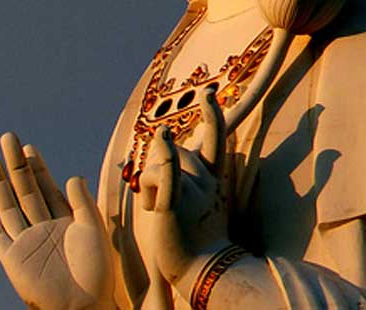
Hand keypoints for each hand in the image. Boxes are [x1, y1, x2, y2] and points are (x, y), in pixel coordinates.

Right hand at [0, 133, 114, 309]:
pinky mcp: (13, 258)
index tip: (29, 147)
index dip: (37, 166)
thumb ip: (81, 200)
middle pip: (24, 188)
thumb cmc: (96, 269)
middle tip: (7, 137)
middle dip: (15, 164)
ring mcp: (26, 241)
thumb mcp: (92, 227)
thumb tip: (71, 176)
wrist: (85, 303)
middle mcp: (42, 226)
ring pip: (8, 203)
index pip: (45, 186)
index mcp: (63, 218)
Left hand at [140, 88, 228, 288]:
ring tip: (154, 210)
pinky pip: (168, 174)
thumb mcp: (204, 200)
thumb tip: (176, 149)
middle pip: (179, 153)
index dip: (213, 114)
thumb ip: (194, 175)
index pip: (216, 138)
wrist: (204, 272)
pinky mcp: (174, 205)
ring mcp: (193, 192)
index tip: (208, 94)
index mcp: (215, 178)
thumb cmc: (199, 239)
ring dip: (150, 184)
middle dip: (163, 167)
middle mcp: (207, 181)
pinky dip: (166, 156)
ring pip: (161, 165)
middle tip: (158, 199)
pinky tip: (162, 137)